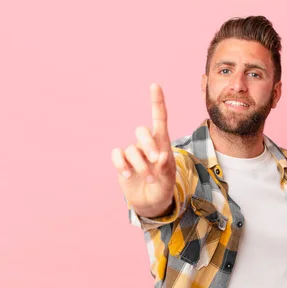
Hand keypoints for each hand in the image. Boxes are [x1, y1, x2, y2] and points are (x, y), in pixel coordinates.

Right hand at [111, 83, 176, 217]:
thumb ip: (167, 168)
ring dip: (140, 164)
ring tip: (149, 179)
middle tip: (157, 161)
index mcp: (162, 144)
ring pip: (132, 149)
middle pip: (142, 131)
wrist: (151, 202)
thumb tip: (162, 156)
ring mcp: (133, 153)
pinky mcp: (122, 162)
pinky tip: (127, 174)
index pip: (159, 119)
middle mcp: (147, 145)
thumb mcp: (169, 180)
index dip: (157, 102)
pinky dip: (121, 164)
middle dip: (148, 144)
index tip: (154, 85)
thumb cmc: (163, 187)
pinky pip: (117, 154)